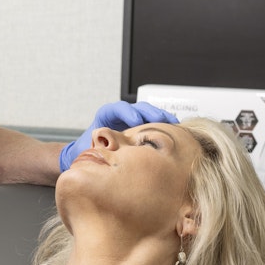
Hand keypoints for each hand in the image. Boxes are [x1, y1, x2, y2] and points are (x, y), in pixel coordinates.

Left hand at [59, 101, 178, 170]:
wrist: (93, 156)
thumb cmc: (89, 152)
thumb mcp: (89, 150)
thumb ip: (93, 151)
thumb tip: (98, 156)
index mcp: (105, 118)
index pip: (116, 109)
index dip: (126, 112)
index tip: (135, 121)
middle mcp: (121, 117)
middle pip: (136, 108)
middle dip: (149, 112)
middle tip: (159, 120)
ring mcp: (133, 121)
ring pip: (148, 114)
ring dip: (161, 117)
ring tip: (173, 123)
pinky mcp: (143, 128)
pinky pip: (155, 123)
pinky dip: (164, 125)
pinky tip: (176, 130)